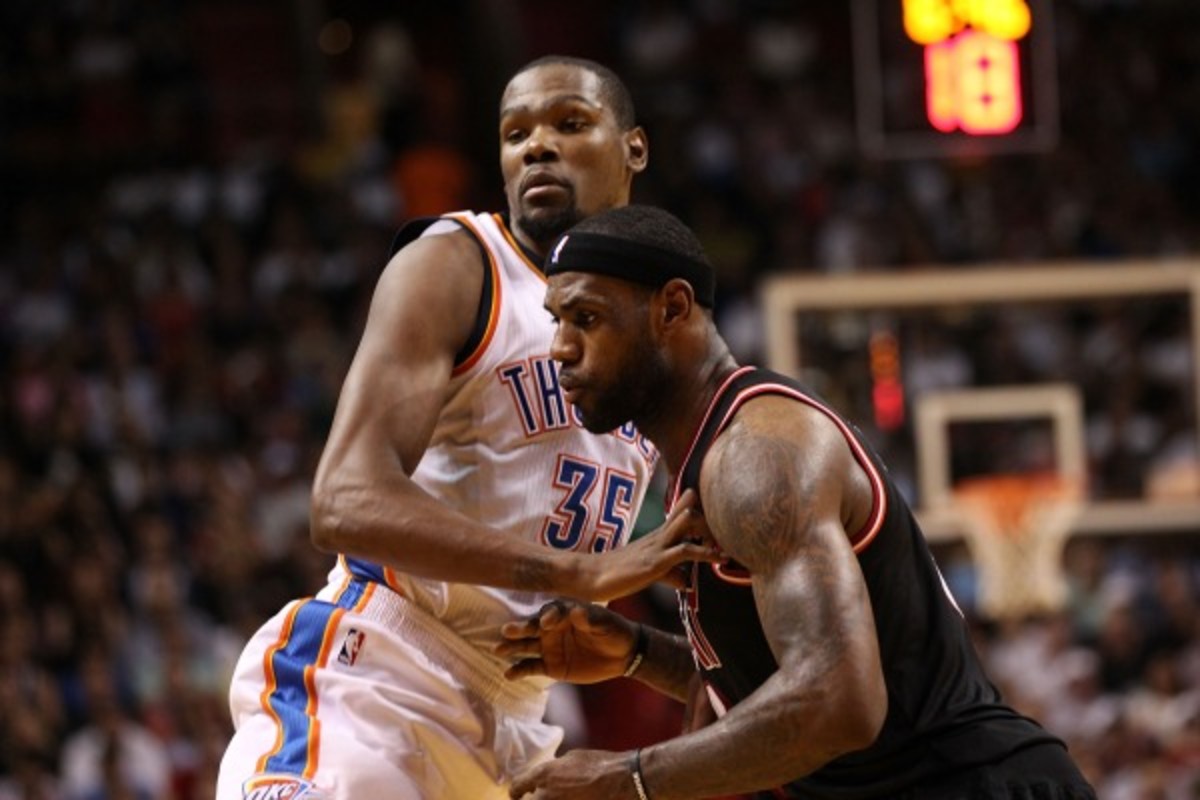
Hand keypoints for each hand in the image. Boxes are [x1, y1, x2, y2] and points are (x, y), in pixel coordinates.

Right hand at [497, 600, 637, 683]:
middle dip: (520, 629)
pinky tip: (508, 674)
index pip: (551, 612)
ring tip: (498, 649)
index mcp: (564, 613)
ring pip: (526, 646)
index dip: (548, 616)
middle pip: (532, 627)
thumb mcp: (605, 624)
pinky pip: (531, 667)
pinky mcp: (550, 666)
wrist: (623, 655)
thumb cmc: (614, 631)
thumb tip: (576, 611)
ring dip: (512, 647)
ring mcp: (549, 647)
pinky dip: (519, 670)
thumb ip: (590, 619)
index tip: (546, 623)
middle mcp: (552, 628)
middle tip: (507, 630)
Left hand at [509, 749, 634, 799]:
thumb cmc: (599, 765)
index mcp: (545, 774)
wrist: (621, 781)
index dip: (516, 791)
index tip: (516, 795)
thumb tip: (551, 774)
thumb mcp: (573, 758)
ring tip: (564, 793)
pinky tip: (575, 797)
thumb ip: (556, 768)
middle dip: (536, 798)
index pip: (518, 786)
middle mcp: (548, 794)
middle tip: (539, 795)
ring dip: (552, 798)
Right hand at [574, 489, 720, 601]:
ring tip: (728, 545)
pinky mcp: (655, 562)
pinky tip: (719, 559)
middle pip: (688, 514)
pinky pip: (684, 551)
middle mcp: (658, 537)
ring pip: (688, 523)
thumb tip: (687, 581)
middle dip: (710, 522)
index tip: (719, 523)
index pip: (680, 514)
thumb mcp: (649, 572)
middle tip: (726, 538)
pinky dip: (706, 554)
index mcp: (656, 537)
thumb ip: (669, 574)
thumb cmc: (616, 575)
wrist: (589, 576)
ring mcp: (656, 547)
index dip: (701, 515)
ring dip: (711, 533)